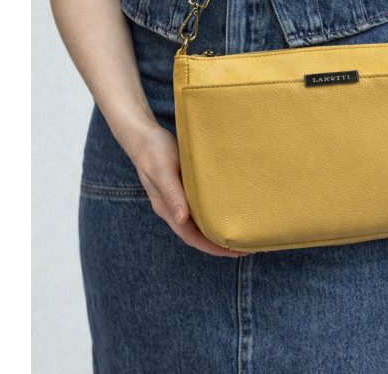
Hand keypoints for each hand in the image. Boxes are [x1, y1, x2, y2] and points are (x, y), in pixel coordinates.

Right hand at [124, 122, 250, 258]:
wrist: (142, 135)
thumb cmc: (153, 150)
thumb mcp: (163, 170)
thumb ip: (172, 194)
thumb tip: (182, 219)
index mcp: (166, 208)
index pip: (191, 237)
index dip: (211, 247)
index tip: (233, 251)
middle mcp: (172, 208)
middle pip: (196, 234)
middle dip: (218, 244)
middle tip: (245, 246)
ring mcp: (176, 199)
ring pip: (198, 223)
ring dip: (216, 230)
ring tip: (240, 232)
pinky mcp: (182, 188)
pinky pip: (199, 208)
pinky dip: (212, 214)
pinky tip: (226, 210)